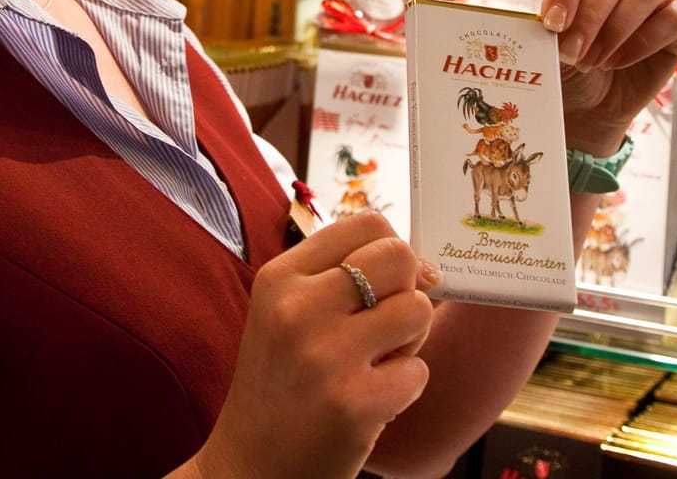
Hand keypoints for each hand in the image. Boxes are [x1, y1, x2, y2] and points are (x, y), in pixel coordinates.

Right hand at [186, 211, 436, 478]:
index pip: (367, 223)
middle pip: (399, 257)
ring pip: (417, 310)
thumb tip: (426, 265)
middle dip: (408, 289)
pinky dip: (404, 390)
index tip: (389, 282)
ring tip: (374, 365)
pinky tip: (370, 402)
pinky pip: (419, 372)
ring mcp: (325, 356)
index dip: (392, 250)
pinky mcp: (354, 403)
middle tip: (385, 326)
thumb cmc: (281, 385)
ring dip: (409, 342)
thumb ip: (341, 277)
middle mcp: (298, 308)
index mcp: (280, 278)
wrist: (249, 467)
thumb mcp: (286, 314)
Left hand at [540, 0, 676, 153]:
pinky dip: (642, 43)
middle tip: (571, 52)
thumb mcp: (545, 42)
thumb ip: (546, 22)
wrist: (587, 105)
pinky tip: (618, 63)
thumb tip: (545, 17)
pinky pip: (672, 19)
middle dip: (589, 16)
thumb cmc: (565, 65)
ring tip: (593, 61)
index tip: (552, 24)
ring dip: (615, 30)